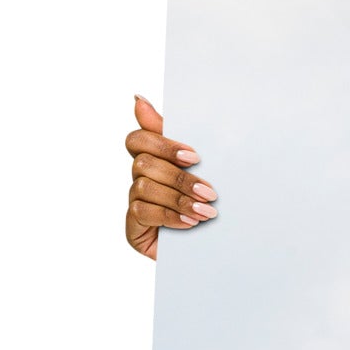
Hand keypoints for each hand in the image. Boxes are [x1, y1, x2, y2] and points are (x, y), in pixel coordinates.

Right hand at [124, 96, 216, 258]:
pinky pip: (143, 212)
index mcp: (154, 159)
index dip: (162, 144)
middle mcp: (140, 178)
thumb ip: (176, 138)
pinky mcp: (133, 227)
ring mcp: (135, 202)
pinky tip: (190, 224)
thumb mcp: (201, 170)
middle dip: (180, 178)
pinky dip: (170, 216)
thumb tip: (138, 99)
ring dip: (179, 199)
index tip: (194, 157)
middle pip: (144, 163)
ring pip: (144, 187)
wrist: (216, 250)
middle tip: (210, 192)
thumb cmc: (207, 205)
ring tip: (207, 212)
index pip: (138, 139)